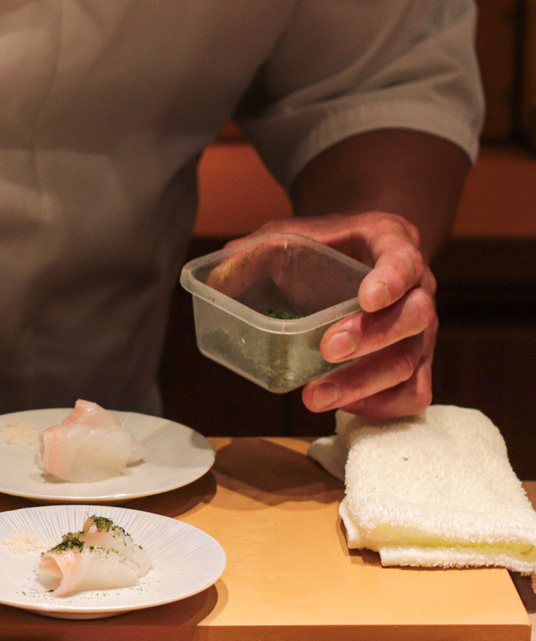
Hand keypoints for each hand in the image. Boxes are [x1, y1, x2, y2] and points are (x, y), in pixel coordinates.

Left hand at [226, 211, 436, 417]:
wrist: (359, 257)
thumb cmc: (325, 246)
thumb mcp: (290, 233)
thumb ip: (257, 249)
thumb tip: (220, 273)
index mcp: (392, 243)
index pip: (405, 259)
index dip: (391, 280)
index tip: (367, 298)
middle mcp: (418, 287)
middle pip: (414, 316)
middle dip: (370, 337)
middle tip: (326, 350)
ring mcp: (420, 329)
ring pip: (409, 362)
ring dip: (363, 383)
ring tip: (315, 396)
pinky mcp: (415, 363)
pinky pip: (414, 392)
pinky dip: (382, 405)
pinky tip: (343, 406)